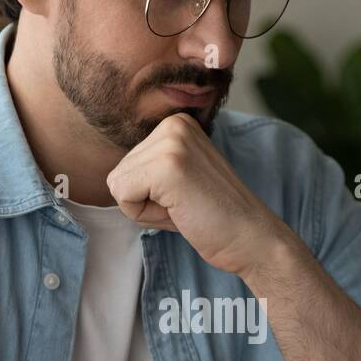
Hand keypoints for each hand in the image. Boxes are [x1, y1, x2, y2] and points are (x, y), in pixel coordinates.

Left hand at [105, 112, 291, 277]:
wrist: (251, 238)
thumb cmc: (213, 217)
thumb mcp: (178, 179)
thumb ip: (150, 168)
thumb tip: (109, 174)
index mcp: (176, 123)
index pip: (126, 164)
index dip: (149, 193)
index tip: (185, 197)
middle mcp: (173, 124)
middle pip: (119, 173)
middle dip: (145, 200)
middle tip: (186, 205)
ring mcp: (171, 142)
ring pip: (118, 185)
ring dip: (147, 209)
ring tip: (185, 207)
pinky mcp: (167, 165)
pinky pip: (123, 196)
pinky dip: (147, 215)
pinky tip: (181, 211)